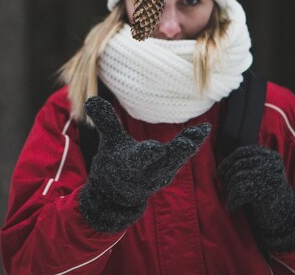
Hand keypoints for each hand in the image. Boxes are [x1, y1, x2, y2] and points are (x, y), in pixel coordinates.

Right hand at [79, 96, 210, 231]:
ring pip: (178, 160)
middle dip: (177, 153)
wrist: (117, 195)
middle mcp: (147, 173)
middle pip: (165, 162)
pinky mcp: (170, 172)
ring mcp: (161, 175)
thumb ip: (105, 122)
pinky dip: (193, 144)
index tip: (156, 148)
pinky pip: (183, 157)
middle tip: (189, 142)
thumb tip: (92, 99)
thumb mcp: (108, 142)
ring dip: (190, 146)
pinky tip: (203, 130)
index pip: (139, 159)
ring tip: (202, 131)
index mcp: (129, 165)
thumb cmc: (113, 161)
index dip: (148, 155)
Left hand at [217, 145, 294, 252]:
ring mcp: (270, 178)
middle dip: (227, 178)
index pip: (242, 152)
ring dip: (230, 191)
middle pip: (238, 165)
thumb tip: (220, 167)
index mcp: (271, 156)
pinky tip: (232, 207)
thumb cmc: (269, 194)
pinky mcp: (266, 193)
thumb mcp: (263, 173)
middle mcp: (271, 164)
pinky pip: (239, 192)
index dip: (228, 161)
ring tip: (231, 200)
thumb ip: (249, 166)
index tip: (220, 172)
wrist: (287, 216)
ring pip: (237, 179)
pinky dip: (232, 201)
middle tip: (227, 190)